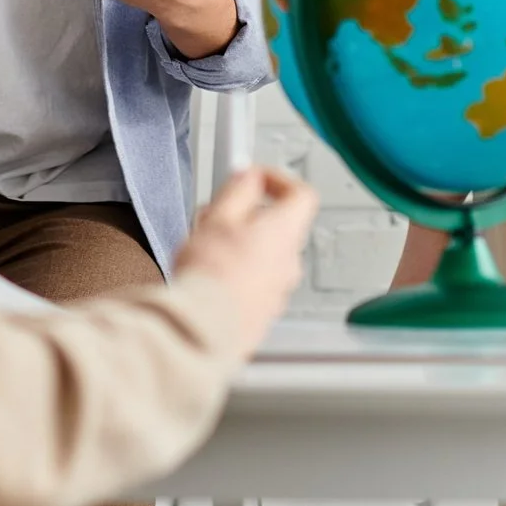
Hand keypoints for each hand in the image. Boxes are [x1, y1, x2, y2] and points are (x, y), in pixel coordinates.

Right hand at [173, 166, 319, 352]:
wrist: (203, 328)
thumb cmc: (212, 276)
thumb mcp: (219, 216)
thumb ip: (239, 189)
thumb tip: (249, 177)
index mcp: (285, 232)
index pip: (302, 194)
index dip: (278, 181)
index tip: (254, 179)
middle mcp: (290, 262)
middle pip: (278, 225)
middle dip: (247, 215)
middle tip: (217, 216)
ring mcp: (279, 290)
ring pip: (264, 255)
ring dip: (239, 245)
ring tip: (205, 248)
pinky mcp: (264, 312)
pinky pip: (255, 282)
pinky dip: (237, 272)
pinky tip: (209, 275)